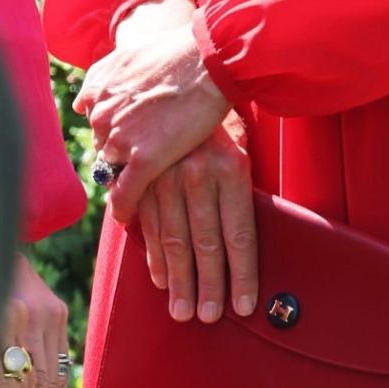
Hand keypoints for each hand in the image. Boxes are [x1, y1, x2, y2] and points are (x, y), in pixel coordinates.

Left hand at [75, 21, 229, 223]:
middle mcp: (102, 114)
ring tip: (134, 192)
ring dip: (121, 181)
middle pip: (102, 148)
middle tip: (137, 164)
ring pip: (111, 172)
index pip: (96, 124)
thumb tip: (81, 102)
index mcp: (98, 88)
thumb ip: (103, 78)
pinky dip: (124, 208)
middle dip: (117, 156)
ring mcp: (121, 138)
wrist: (208, 58)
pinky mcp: (144, 160)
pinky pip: (124, 195)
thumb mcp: (130, 54)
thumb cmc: (181, 51)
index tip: (124, 145)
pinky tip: (127, 216)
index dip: (113, 135)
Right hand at [138, 112, 258, 323]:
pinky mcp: (142, 175)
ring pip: (174, 238)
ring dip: (179, 279)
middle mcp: (199, 173)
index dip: (242, 273)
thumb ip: (241, 184)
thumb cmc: (221, 114)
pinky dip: (152, 253)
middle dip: (209, 285)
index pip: (240, 232)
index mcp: (232, 166)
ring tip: (184, 311)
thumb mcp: (242, 141)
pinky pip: (147, 222)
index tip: (244, 306)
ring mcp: (167, 175)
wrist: (183, 70)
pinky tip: (160, 279)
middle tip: (208, 317)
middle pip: (207, 242)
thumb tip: (246, 236)